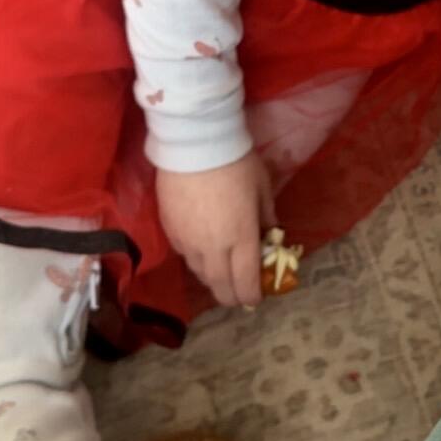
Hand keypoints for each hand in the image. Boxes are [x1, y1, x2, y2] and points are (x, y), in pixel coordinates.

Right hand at [156, 153, 274, 308]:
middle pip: (221, 288)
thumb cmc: (236, 163)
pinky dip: (196, 260)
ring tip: (221, 272)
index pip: (246, 284)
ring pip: (200, 275)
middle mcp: (214, 249)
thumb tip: (270, 235)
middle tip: (238, 293)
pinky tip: (201, 249)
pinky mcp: (170, 232)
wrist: (194, 144)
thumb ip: (267, 217)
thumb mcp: (263, 188)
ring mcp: (188, 243)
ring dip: (213, 279)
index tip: (256, 296)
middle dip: (231, 296)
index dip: (252, 296)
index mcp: (242, 240)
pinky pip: (185, 256)